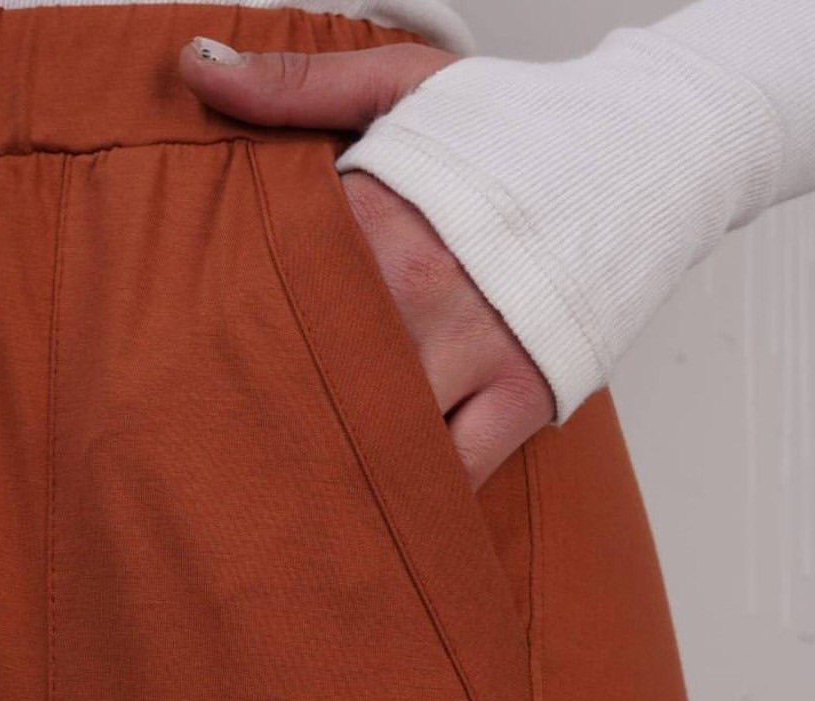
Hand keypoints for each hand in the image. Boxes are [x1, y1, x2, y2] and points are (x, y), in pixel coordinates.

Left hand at [178, 39, 556, 492]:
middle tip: (211, 446)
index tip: (188, 358)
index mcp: (378, 218)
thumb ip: (294, 84)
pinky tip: (370, 500)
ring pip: (380, 436)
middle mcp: (421, 292)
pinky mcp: (525, 395)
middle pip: (315, 378)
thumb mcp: (398, 83)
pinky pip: (456, 472)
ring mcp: (477, 350)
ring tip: (280, 486)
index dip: (225, 331)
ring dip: (332, 461)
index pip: (273, 291)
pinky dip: (412, 493)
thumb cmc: (514, 128)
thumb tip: (195, 73)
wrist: (640, 155)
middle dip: (265, 411)